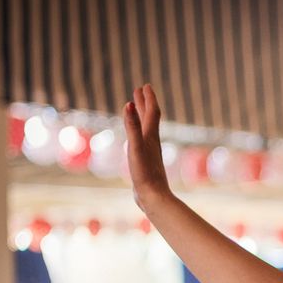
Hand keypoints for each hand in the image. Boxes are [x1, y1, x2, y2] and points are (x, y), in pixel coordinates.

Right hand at [122, 84, 171, 210]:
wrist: (153, 197)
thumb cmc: (145, 173)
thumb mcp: (135, 147)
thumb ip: (132, 127)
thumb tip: (129, 105)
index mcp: (151, 137)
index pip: (152, 112)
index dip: (149, 98)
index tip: (145, 85)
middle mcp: (152, 142)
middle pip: (150, 118)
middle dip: (144, 103)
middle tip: (139, 90)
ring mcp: (149, 152)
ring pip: (146, 129)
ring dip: (141, 116)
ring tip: (135, 109)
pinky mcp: (145, 162)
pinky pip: (141, 141)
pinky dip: (137, 133)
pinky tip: (135, 137)